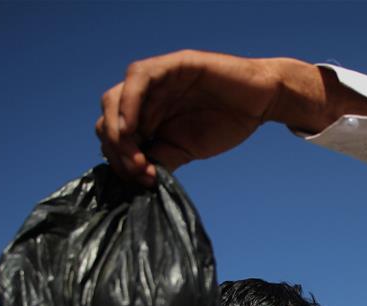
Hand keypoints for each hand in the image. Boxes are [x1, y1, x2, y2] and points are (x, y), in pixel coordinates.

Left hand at [97, 50, 366, 185]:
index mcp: (146, 118)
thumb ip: (160, 161)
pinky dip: (129, 101)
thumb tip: (137, 179)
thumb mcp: (186, 151)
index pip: (113, 137)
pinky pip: (139, 77)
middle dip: (115, 148)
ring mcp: (156, 79)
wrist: (260, 104)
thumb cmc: (225, 124)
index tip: (140, 179)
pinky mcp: (172, 65)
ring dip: (117, 128)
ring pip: (114, 98)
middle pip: (107, 119)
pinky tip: (133, 125)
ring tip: (135, 154)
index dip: (118, 160)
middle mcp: (145, 98)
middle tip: (137, 169)